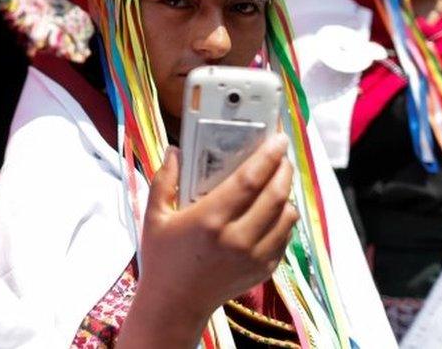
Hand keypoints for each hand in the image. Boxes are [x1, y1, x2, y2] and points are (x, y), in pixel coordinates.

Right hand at [119, 134, 297, 347]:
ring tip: (279, 177)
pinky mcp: (264, 269)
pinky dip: (285, 217)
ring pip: (287, 215)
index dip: (268, 156)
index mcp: (210, 220)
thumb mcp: (154, 216)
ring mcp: (255, 256)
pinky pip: (285, 236)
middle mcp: (237, 238)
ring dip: (287, 192)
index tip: (276, 138)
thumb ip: (164, 180)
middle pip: (276, 194)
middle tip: (281, 152)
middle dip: (284, 168)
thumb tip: (176, 149)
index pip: (250, 180)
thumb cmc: (162, 258)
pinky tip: (274, 208)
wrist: (175, 304)